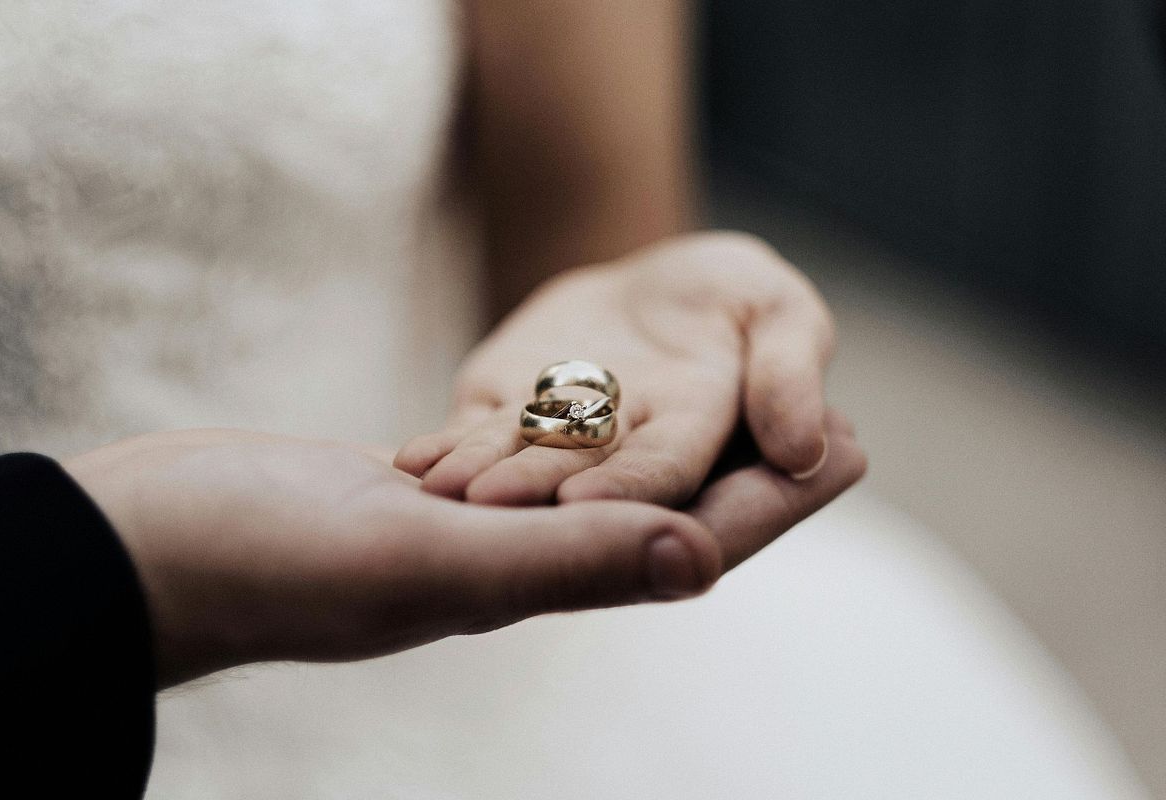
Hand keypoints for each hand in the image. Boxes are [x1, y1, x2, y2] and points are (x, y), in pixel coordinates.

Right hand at [64, 423, 862, 688]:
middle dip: (745, 471)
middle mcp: (513, 562)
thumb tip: (698, 560)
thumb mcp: (427, 559)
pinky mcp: (423, 494)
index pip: (681, 541)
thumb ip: (562, 561)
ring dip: (674, 448)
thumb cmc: (272, 564)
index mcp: (529, 582)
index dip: (774, 502)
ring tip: (733, 402)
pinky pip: (533, 464)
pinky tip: (605, 410)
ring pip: (602, 486)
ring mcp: (468, 529)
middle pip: (660, 511)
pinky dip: (585, 433)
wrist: (157, 546)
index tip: (852, 449)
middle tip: (823, 419)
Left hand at [395, 232, 845, 506]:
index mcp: (695, 437)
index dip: (629, 487)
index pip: (666, 472)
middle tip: (488, 505)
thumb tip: (808, 450)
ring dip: (480, 480)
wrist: (653, 282)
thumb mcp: (778, 313)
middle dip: (535, 495)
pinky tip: (414, 461)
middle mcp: (621, 455)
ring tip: (438, 486)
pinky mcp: (506, 419)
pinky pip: (476, 440)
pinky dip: (448, 452)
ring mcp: (558, 442)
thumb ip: (791, 370)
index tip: (586, 501)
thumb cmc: (731, 297)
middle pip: (579, 480)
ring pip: (517, 465)